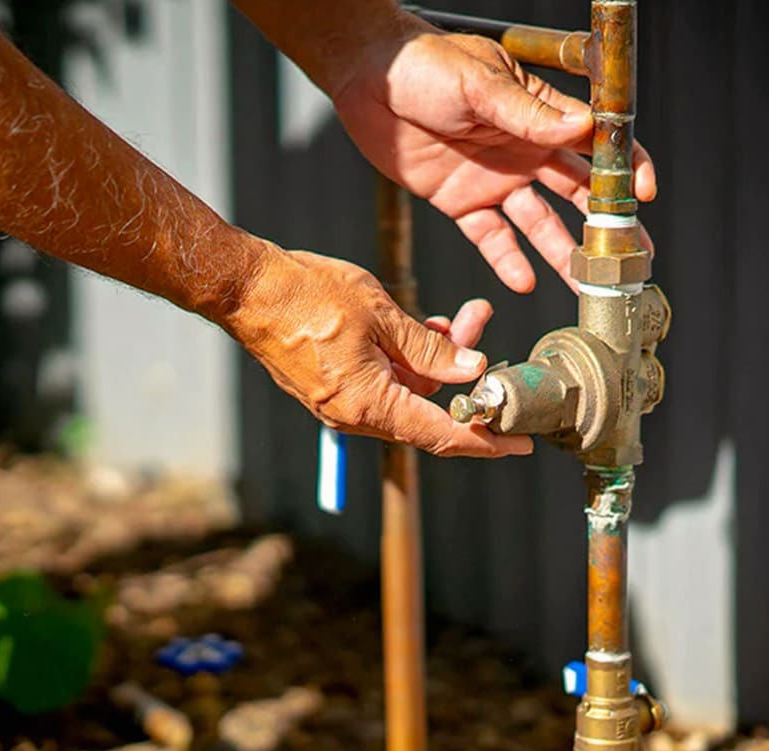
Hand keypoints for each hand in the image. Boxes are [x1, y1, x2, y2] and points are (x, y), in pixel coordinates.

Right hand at [227, 245, 531, 457]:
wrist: (247, 290)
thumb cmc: (309, 296)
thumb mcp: (382, 315)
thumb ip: (431, 349)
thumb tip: (472, 370)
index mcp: (369, 404)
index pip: (441, 435)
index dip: (486, 440)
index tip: (521, 444)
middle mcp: (354, 415)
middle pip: (427, 408)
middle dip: (463, 372)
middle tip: (481, 325)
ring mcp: (341, 403)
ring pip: (408, 392)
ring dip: (436, 359)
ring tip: (459, 316)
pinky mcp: (333, 387)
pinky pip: (384, 383)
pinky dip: (408, 360)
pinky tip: (425, 327)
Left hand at [331, 23, 657, 292]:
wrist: (368, 81)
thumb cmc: (424, 64)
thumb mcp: (479, 82)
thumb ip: (526, 113)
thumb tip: (579, 127)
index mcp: (539, 112)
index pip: (596, 141)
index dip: (625, 167)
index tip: (643, 194)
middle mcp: (524, 150)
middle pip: (577, 191)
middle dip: (606, 224)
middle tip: (629, 257)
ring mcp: (495, 179)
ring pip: (539, 223)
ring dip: (562, 253)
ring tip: (584, 284)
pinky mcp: (462, 202)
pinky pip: (491, 238)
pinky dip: (507, 260)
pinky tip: (523, 282)